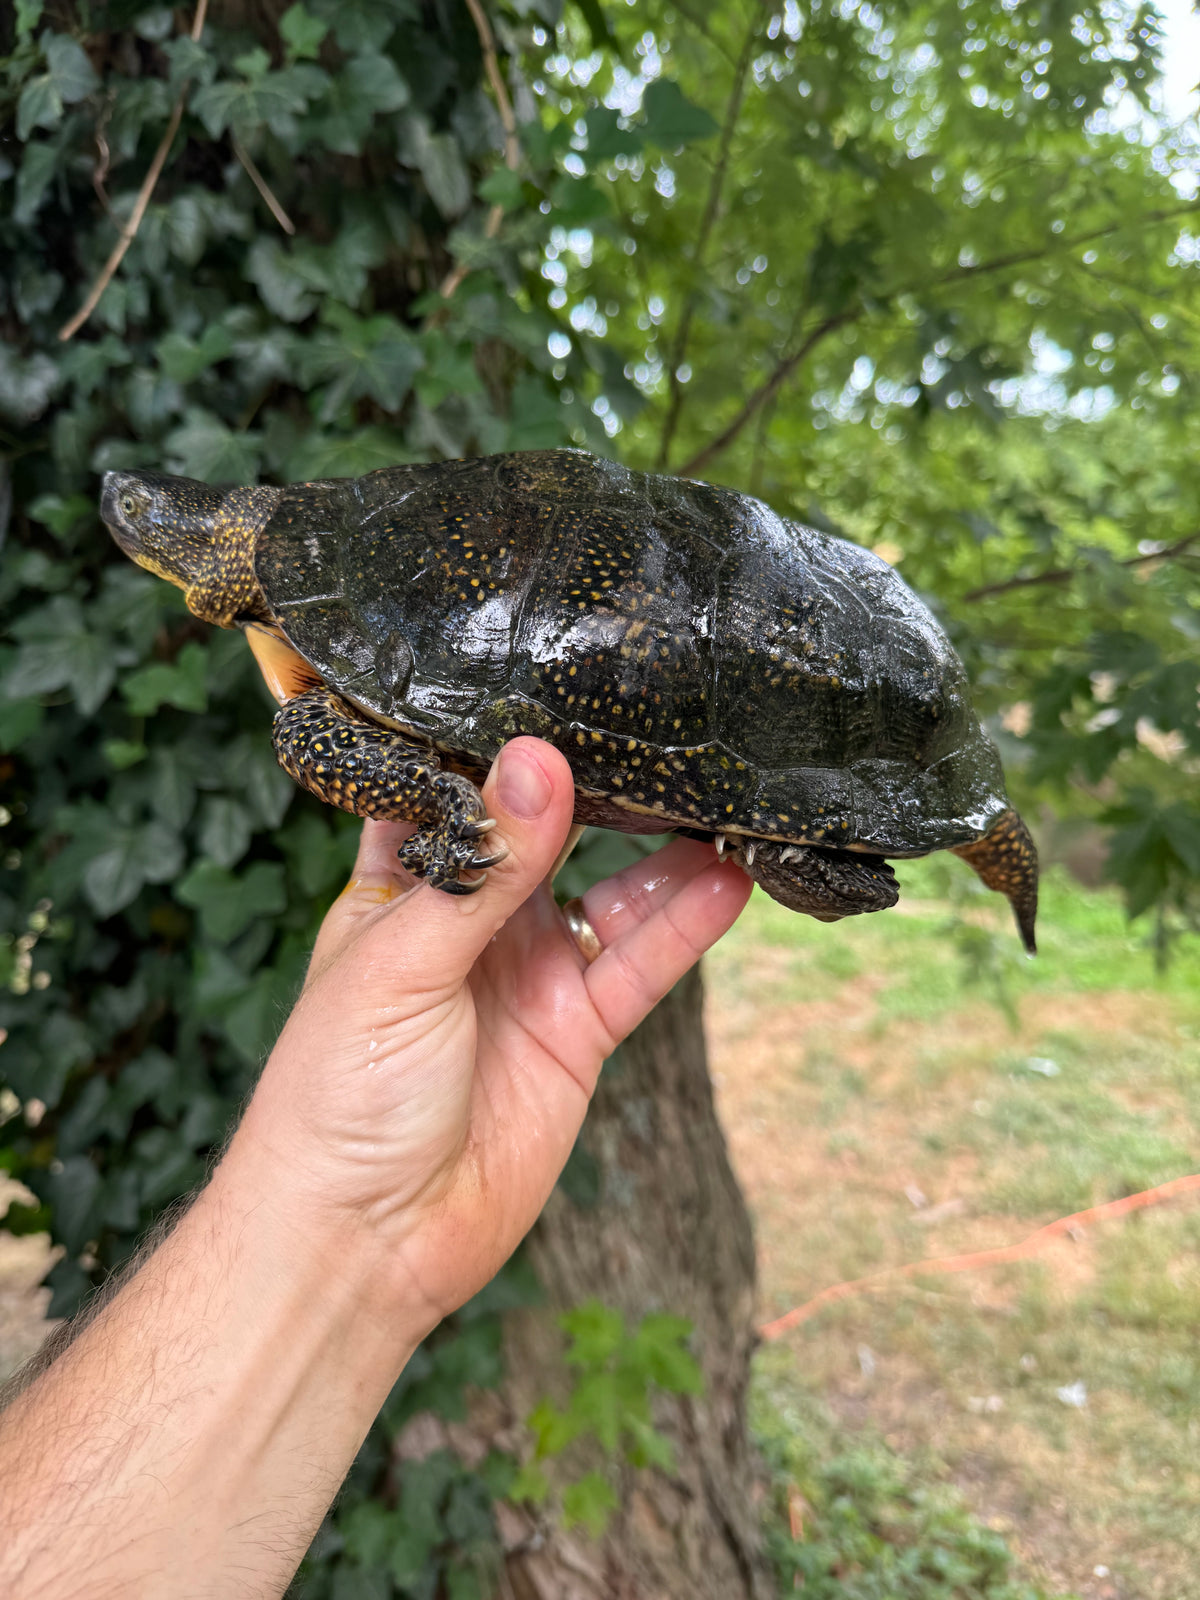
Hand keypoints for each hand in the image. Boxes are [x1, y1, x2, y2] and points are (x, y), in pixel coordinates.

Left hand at [235, 737, 750, 1334]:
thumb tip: (538, 762)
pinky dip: (684, 925)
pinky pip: (639, 965)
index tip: (560, 672)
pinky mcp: (577, 1031)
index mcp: (402, 885)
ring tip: (721, 794)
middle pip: (549, 833)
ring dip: (664, 850)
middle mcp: (473, 921)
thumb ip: (483, 868)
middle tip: (665, 725)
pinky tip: (727, 879)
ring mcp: (530, 973)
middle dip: (601, 785)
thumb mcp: (401, 962)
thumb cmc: (337, 1093)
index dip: (500, 739)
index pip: (455, 789)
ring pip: (612, 893)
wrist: (365, 1240)